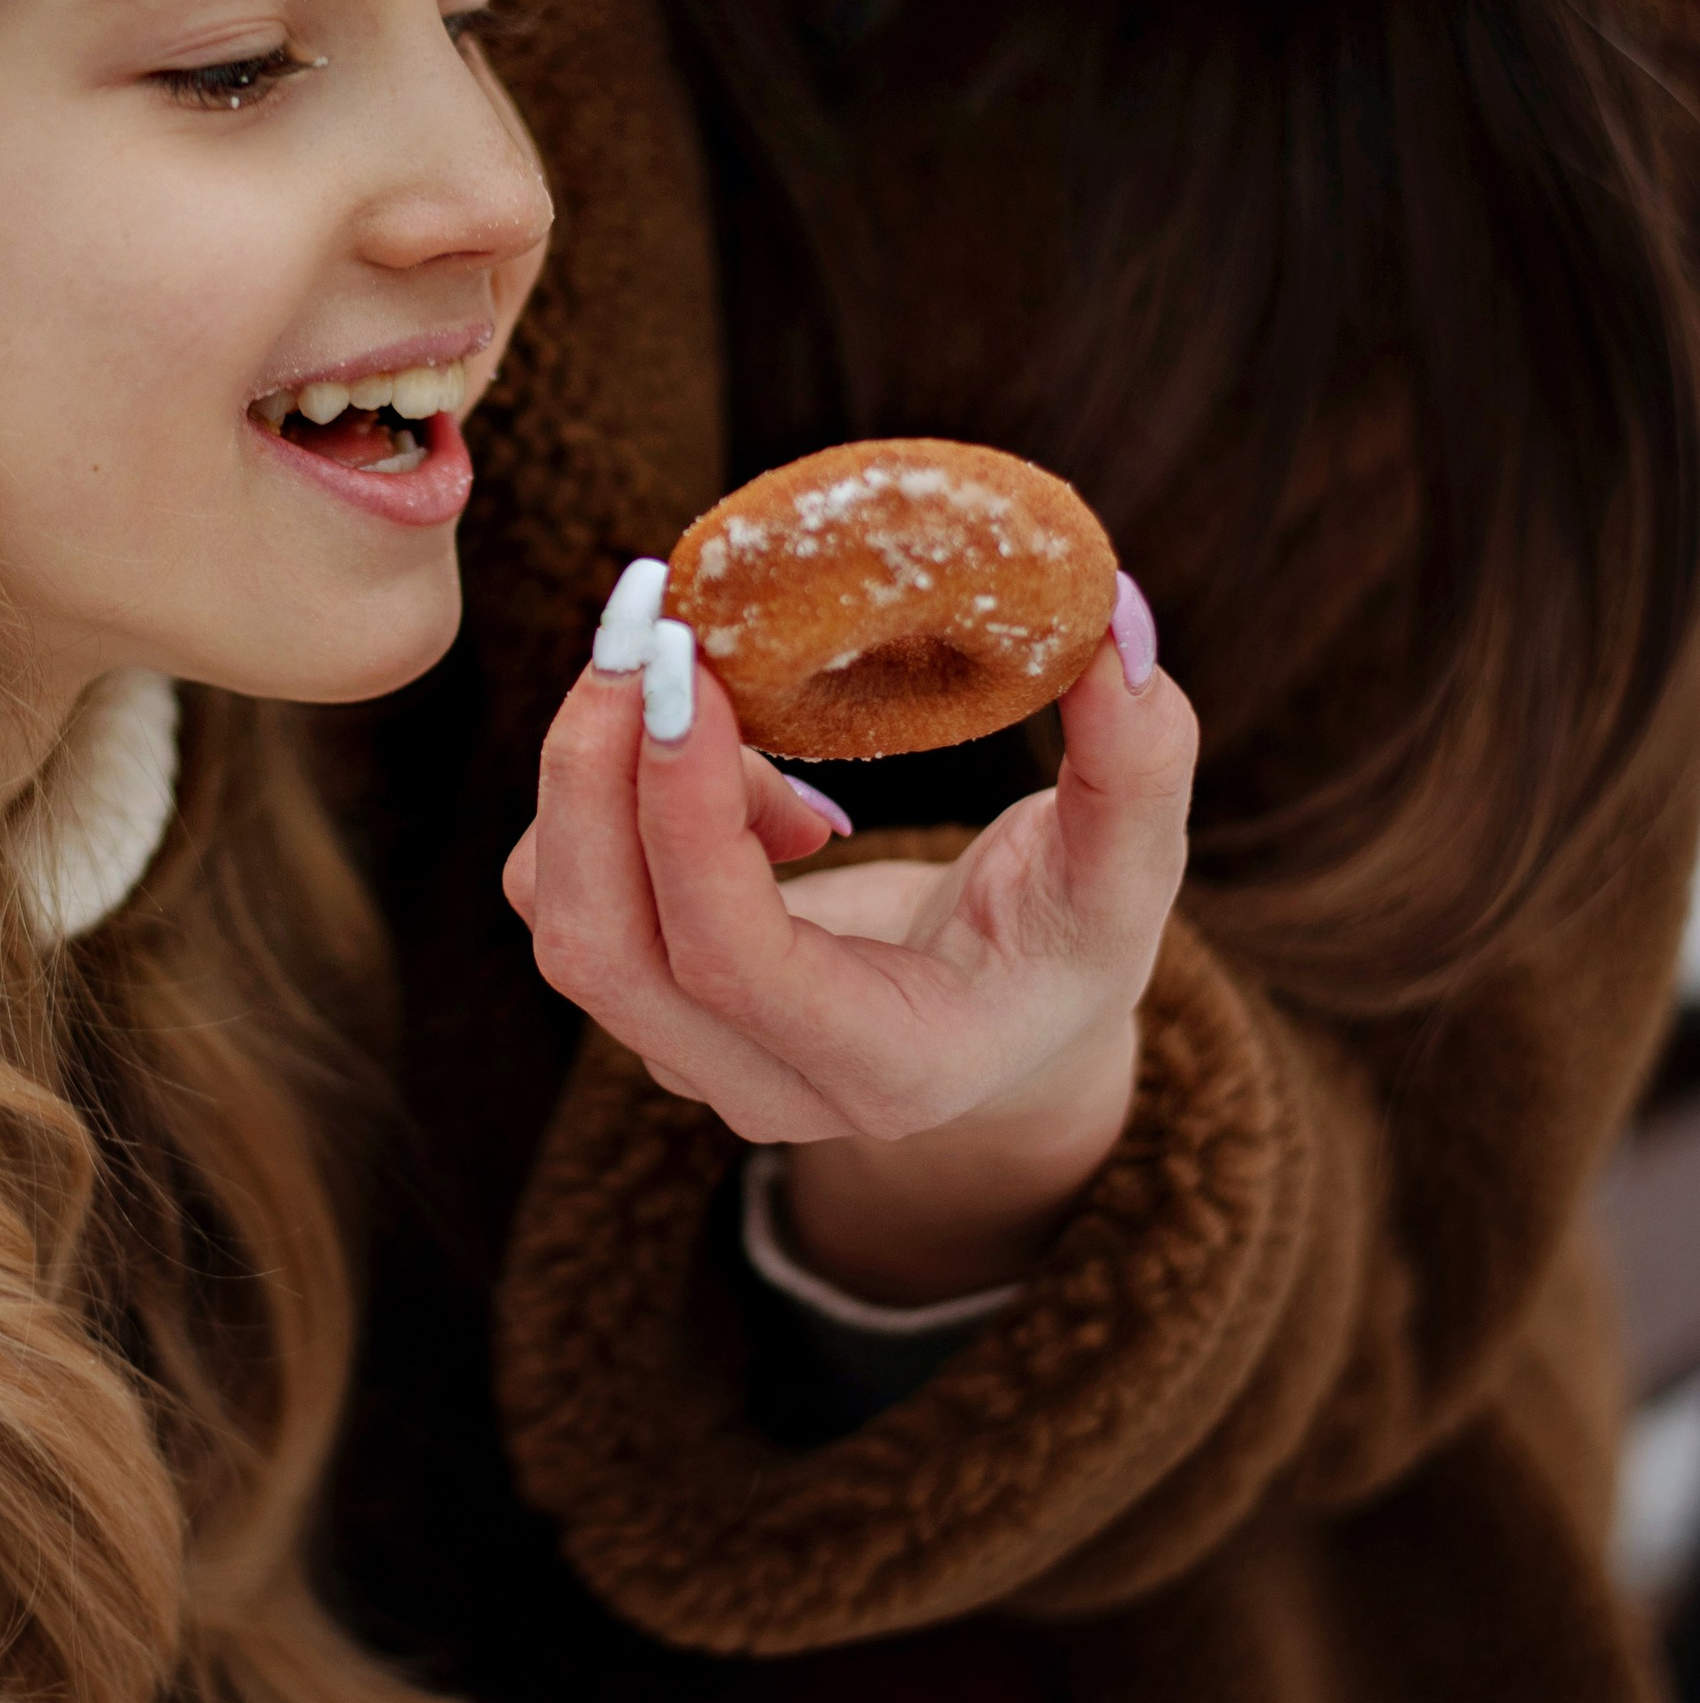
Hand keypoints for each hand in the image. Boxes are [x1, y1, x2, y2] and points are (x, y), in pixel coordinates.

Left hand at [503, 577, 1195, 1306]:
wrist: (1001, 1013)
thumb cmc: (1068, 934)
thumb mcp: (1133, 865)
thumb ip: (1140, 759)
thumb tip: (1119, 618)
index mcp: (888, 1067)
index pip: (732, 960)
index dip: (688, 816)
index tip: (691, 667)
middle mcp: (765, 1084)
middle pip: (602, 950)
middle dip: (595, 768)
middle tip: (648, 617)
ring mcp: (690, 1053)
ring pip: (561, 915)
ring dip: (601, 767)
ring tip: (722, 690)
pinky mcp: (648, 997)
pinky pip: (564, 888)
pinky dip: (611, 792)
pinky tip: (738, 766)